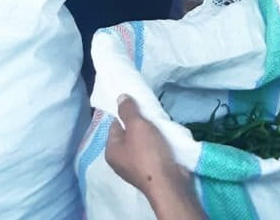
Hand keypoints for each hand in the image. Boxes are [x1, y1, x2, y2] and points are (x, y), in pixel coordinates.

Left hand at [105, 96, 198, 217]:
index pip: (115, 125)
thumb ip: (128, 110)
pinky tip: (166, 137)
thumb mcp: (136, 126)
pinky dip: (158, 144)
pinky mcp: (151, 172)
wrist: (168, 183)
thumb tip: (120, 97)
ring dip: (152, 133)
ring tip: (161, 123)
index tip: (140, 105)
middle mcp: (120, 161)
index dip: (126, 113)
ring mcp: (136, 168)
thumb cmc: (148, 153)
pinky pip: (152, 152)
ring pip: (142, 142)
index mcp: (111, 151)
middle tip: (152, 113)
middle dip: (141, 123)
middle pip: (129, 134)